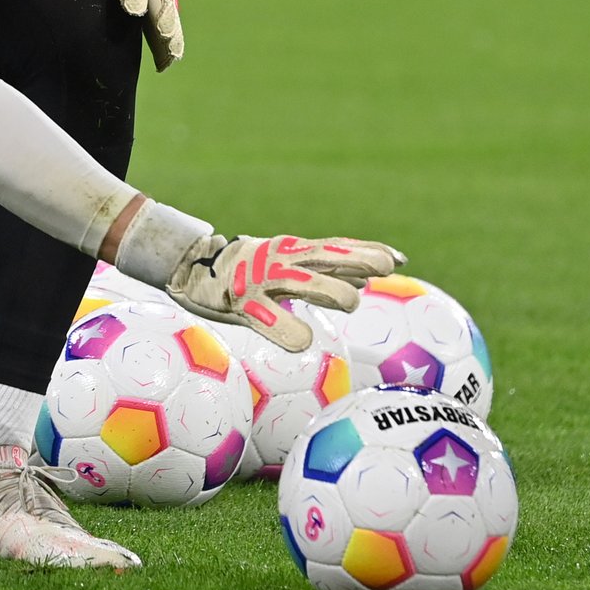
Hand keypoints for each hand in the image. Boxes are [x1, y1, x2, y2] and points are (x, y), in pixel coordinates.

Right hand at [167, 235, 404, 351]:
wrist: (190, 269)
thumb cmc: (249, 273)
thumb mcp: (289, 266)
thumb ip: (327, 272)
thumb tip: (370, 279)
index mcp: (295, 252)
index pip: (337, 248)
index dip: (367, 252)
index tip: (398, 259)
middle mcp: (282, 260)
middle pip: (325, 256)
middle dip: (356, 260)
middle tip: (385, 267)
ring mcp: (262, 279)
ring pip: (302, 281)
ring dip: (330, 289)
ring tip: (352, 300)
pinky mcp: (242, 302)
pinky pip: (267, 317)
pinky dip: (288, 328)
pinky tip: (304, 341)